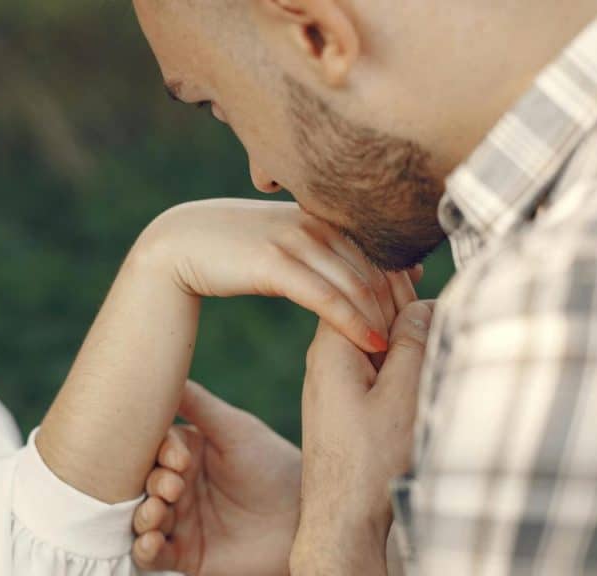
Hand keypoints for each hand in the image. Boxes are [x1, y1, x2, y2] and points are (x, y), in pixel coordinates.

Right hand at [131, 381, 300, 574]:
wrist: (305, 518)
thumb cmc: (273, 465)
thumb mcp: (235, 428)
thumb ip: (197, 403)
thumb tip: (162, 368)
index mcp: (185, 453)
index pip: (153, 449)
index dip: (159, 454)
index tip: (180, 460)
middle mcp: (177, 486)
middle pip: (142, 484)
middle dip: (150, 485)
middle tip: (170, 489)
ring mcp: (180, 522)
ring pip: (142, 519)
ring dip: (142, 516)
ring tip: (156, 514)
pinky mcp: (186, 555)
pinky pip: (152, 555)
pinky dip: (144, 550)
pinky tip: (151, 542)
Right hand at [134, 199, 419, 353]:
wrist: (175, 245)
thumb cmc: (226, 247)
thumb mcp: (277, 240)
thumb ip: (313, 244)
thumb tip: (345, 262)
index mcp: (319, 213)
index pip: (376, 248)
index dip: (402, 281)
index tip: (419, 312)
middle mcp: (313, 221)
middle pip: (375, 267)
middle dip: (400, 305)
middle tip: (420, 341)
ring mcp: (295, 239)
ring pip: (357, 283)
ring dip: (384, 319)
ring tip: (403, 351)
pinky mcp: (275, 262)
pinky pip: (327, 297)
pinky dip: (354, 322)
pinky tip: (373, 344)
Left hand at [291, 301, 434, 575]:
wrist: (342, 516)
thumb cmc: (371, 460)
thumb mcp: (403, 394)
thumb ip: (414, 342)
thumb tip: (426, 302)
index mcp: (333, 345)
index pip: (360, 286)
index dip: (394, 278)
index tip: (421, 276)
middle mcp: (323, 357)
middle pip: (363, 308)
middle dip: (398, 301)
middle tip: (428, 300)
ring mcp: (329, 379)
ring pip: (368, 336)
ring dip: (399, 331)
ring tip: (426, 333)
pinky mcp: (339, 400)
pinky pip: (367, 363)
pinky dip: (391, 357)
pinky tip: (411, 366)